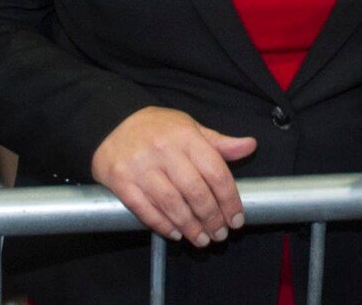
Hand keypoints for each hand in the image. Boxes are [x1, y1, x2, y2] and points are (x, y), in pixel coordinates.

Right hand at [91, 108, 255, 246]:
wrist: (111, 122)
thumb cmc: (157, 128)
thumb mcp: (189, 127)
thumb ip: (219, 143)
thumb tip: (250, 146)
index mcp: (185, 136)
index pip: (215, 171)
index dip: (229, 199)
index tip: (236, 219)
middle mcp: (163, 151)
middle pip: (195, 192)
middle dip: (212, 218)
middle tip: (220, 234)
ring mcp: (140, 167)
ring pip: (171, 204)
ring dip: (190, 227)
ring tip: (201, 239)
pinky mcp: (121, 181)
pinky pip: (144, 209)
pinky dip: (162, 225)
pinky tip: (175, 233)